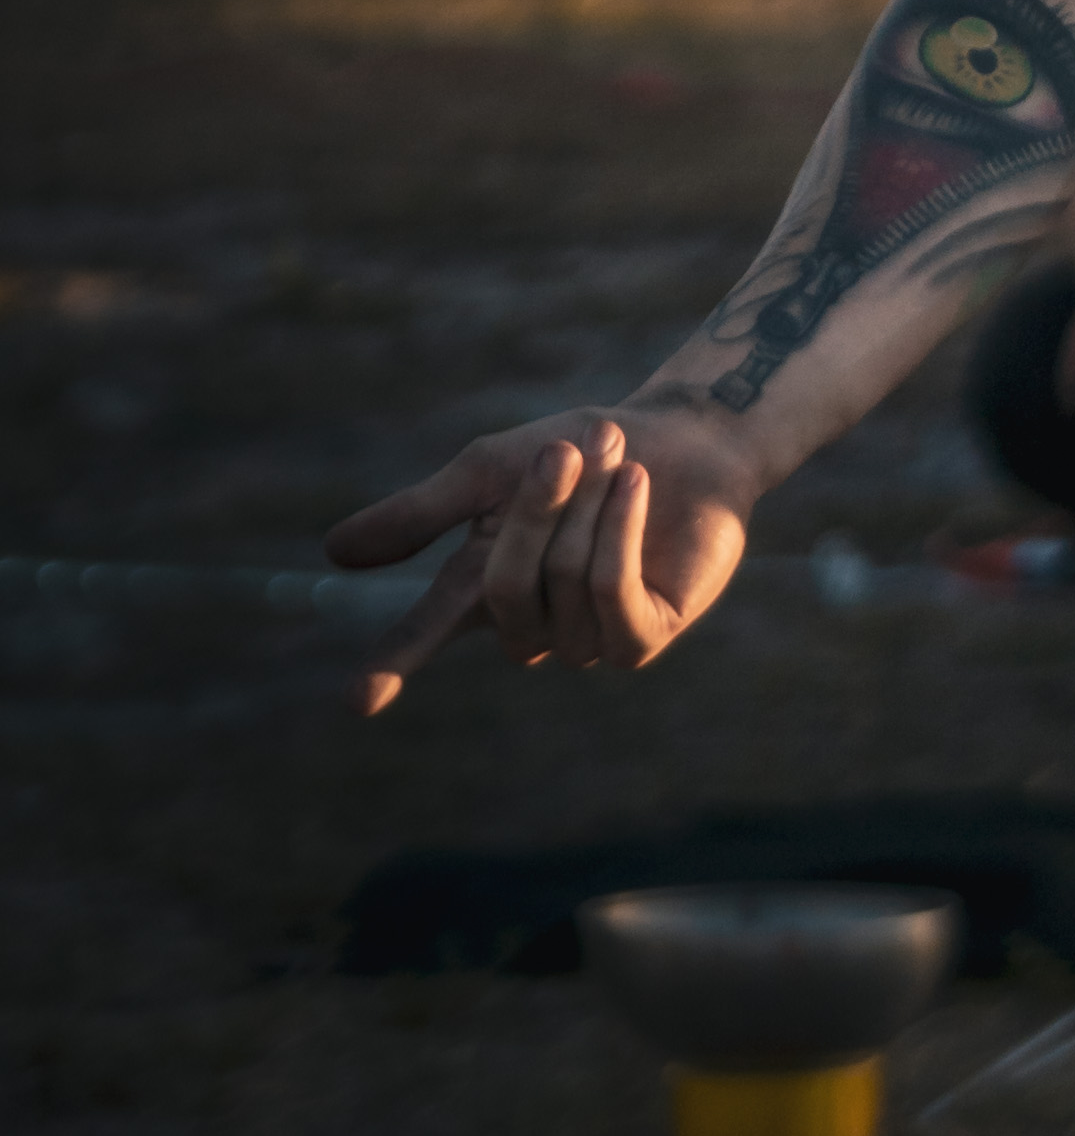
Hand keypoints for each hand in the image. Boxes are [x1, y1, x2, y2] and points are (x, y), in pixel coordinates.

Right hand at [328, 404, 754, 715]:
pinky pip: (612, 591)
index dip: (392, 663)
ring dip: (593, 505)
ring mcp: (585, 639)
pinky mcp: (641, 639)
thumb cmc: (584, 452)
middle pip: (507, 585)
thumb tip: (332, 552)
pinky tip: (638, 486)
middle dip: (541, 507)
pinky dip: (622, 528)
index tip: (357, 701)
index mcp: (483, 586)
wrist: (682, 434)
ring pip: (565, 582)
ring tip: (620, 458)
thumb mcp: (494, 470)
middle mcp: (530, 625)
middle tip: (573, 446)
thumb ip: (421, 513)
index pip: (425, 633)